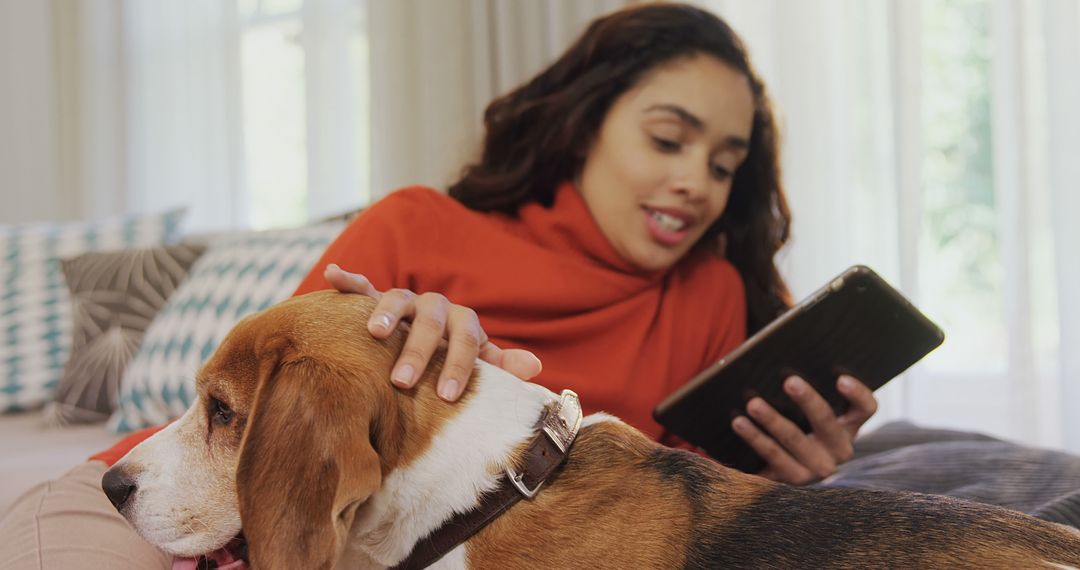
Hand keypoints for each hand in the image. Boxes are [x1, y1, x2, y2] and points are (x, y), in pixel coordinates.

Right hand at [324, 264, 542, 400]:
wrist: (431, 343)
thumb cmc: (453, 362)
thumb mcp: (477, 365)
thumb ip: (502, 367)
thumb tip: (535, 367)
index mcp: (463, 323)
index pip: (466, 340)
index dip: (458, 366)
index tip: (446, 396)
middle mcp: (435, 307)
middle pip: (429, 322)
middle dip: (417, 352)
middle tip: (402, 382)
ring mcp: (406, 301)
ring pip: (397, 299)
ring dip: (386, 312)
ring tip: (372, 332)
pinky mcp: (376, 298)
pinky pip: (362, 286)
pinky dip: (349, 279)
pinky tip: (333, 275)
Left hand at [731, 375, 876, 484]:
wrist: (779, 465)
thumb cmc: (795, 420)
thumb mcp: (808, 410)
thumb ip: (804, 388)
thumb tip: (783, 358)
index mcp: (849, 425)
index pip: (866, 408)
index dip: (858, 394)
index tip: (841, 379)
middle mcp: (839, 449)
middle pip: (827, 422)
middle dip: (808, 400)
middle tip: (789, 381)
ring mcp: (817, 468)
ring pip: (794, 440)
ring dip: (772, 420)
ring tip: (753, 404)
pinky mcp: (793, 480)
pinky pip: (772, 458)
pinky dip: (755, 438)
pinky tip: (739, 423)